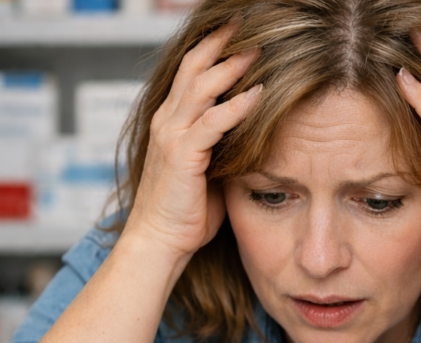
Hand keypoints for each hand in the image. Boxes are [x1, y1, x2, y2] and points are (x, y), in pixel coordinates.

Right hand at [123, 24, 261, 265]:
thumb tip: (250, 137)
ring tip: (259, 48)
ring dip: (233, 65)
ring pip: (202, 86)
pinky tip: (259, 93)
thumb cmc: (185, 212)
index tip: (240, 33)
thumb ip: (221, 147)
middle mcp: (167, 121)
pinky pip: (213, 122)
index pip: (191, 71)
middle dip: (222, 43)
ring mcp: (172, 135)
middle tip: (249, 24)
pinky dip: (238, 106)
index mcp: (171, 122)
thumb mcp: (207, 171)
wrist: (160, 241)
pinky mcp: (182, 155)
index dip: (213, 49)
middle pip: (194, 66)